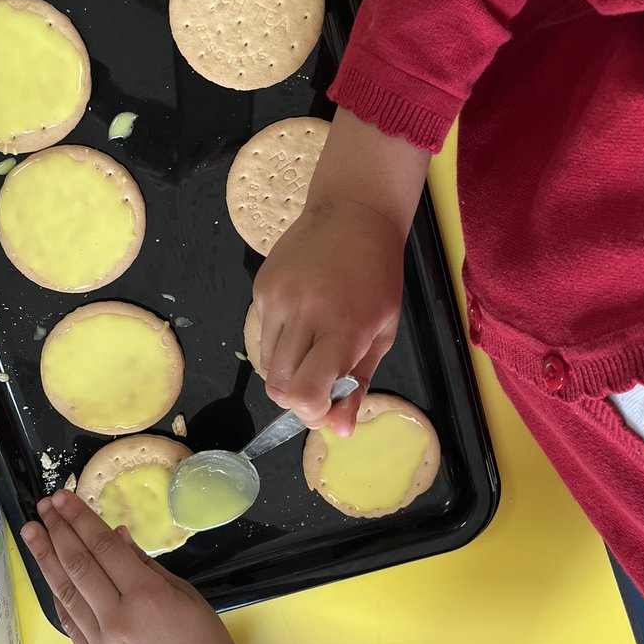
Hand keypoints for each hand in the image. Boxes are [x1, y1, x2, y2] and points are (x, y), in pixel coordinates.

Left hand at [21, 491, 252, 643]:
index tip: (64, 497)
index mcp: (147, 598)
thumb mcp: (184, 594)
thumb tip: (114, 536)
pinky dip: (59, 596)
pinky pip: (70, 624)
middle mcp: (118, 622)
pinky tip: (51, 574)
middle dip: (58, 531)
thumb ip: (145, 565)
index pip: (104, 548)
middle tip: (43, 506)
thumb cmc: (206, 642)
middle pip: (78, 567)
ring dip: (46, 560)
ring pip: (66, 594)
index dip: (81, 519)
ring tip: (31, 533)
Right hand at [252, 108, 429, 433]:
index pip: (304, 393)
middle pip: (278, 387)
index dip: (310, 413)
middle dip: (298, 398)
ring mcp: (275, 299)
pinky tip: (302, 316)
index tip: (327, 406)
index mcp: (341, 329)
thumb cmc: (377, 276)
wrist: (353, 212)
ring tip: (314, 345)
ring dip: (289, 370)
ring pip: (267, 364)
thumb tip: (338, 430)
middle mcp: (301, 314)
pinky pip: (262, 333)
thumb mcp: (382, 332)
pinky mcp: (260, 288)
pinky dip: (280, 340)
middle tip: (321, 382)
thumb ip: (359, 383)